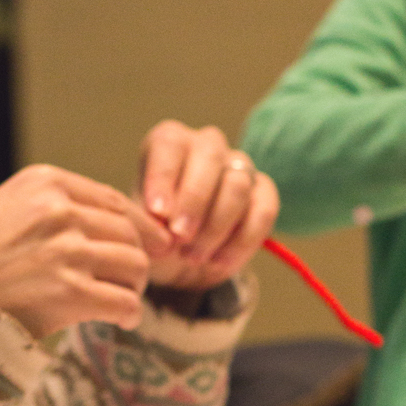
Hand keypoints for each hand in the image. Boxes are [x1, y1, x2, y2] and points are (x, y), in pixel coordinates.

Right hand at [0, 165, 170, 337]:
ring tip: (120, 300)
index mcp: (46, 182)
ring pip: (136, 267)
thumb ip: (65, 208)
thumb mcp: (16, 208)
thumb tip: (133, 226)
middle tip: (127, 283)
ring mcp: (66, 251)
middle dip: (137, 262)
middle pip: (130, 236)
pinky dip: (131, 314)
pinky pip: (127, 302)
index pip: (115, 202)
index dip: (142, 227)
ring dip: (134, 288)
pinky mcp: (70, 293)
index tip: (156, 244)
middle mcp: (58, 211)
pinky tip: (122, 319)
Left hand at [137, 120, 278, 288]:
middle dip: (194, 201)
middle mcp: (207, 147)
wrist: (181, 260)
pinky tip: (218, 262)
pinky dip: (241, 242)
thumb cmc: (156, 235)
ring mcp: (240, 169)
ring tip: (193, 257)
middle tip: (179, 238)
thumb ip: (147, 224)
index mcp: (170, 143)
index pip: (170, 144)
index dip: (164, 177)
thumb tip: (164, 226)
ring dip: (215, 227)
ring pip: (238, 185)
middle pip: (210, 156)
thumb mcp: (141, 231)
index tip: (158, 214)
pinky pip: (263, 212)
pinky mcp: (264, 196)